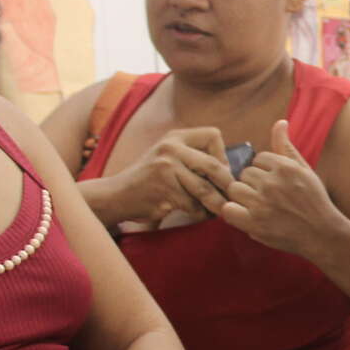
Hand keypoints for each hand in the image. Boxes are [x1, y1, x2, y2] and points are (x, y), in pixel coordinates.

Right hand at [102, 126, 233, 228]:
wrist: (117, 195)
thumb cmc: (150, 180)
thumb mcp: (169, 157)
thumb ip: (195, 157)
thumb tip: (232, 172)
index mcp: (175, 137)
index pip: (213, 135)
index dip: (223, 156)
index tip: (220, 173)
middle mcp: (171, 148)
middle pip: (214, 166)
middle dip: (226, 186)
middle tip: (229, 198)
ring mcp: (166, 167)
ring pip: (205, 189)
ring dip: (215, 204)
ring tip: (217, 210)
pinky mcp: (164, 189)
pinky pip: (193, 205)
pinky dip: (200, 214)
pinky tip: (196, 214)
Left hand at [220, 119, 344, 257]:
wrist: (323, 234)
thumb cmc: (315, 201)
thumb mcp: (305, 170)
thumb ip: (287, 147)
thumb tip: (279, 122)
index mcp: (285, 167)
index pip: (258, 159)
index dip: (265, 172)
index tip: (276, 184)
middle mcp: (272, 183)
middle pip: (244, 173)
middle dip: (253, 184)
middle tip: (268, 197)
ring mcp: (262, 203)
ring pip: (234, 189)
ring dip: (243, 198)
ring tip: (258, 206)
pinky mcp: (254, 224)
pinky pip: (228, 209)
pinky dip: (234, 212)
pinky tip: (247, 215)